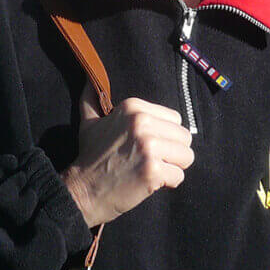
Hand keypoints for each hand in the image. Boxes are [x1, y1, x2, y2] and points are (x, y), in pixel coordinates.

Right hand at [63, 88, 194, 227]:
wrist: (82, 190)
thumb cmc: (89, 156)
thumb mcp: (89, 122)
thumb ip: (92, 99)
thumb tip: (88, 78)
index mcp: (133, 107)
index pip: (175, 118)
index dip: (165, 135)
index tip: (146, 146)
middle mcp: (143, 122)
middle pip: (184, 137)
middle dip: (173, 152)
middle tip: (153, 161)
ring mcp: (149, 146)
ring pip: (186, 156)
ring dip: (174, 167)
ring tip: (154, 170)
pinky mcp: (153, 170)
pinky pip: (179, 176)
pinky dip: (168, 183)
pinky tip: (150, 183)